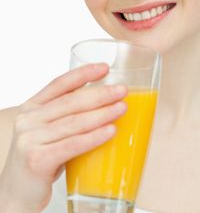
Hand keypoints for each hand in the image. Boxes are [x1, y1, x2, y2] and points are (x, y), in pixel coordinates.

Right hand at [0, 63, 127, 211]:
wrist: (16, 193)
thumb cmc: (39, 159)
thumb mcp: (47, 131)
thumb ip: (65, 117)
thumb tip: (103, 104)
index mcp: (32, 108)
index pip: (59, 84)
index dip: (83, 74)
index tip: (104, 67)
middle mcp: (28, 120)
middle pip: (70, 101)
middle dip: (100, 94)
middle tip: (122, 90)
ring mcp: (30, 139)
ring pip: (74, 122)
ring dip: (102, 114)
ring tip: (122, 108)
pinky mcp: (37, 160)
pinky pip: (73, 145)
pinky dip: (94, 137)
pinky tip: (111, 131)